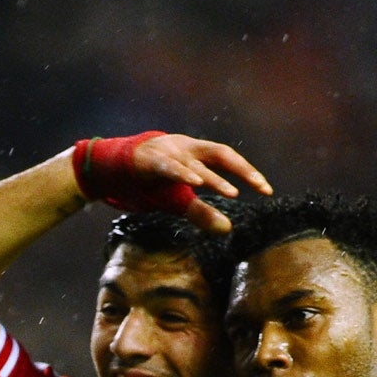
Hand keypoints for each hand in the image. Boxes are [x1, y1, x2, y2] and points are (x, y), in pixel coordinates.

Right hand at [73, 132, 271, 232]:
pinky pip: (170, 166)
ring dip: (214, 178)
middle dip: (242, 170)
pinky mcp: (149, 160)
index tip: (267, 190)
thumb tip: (227, 229)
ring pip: (196, 163)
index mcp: (195, 153)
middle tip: (261, 187)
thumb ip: (201, 213)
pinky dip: (183, 174)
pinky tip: (195, 183)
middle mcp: (186, 147)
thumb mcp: (178, 201)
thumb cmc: (148, 183)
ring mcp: (167, 151)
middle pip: (221, 153)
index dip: (248, 173)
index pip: (228, 159)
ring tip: (232, 192)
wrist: (110, 171)